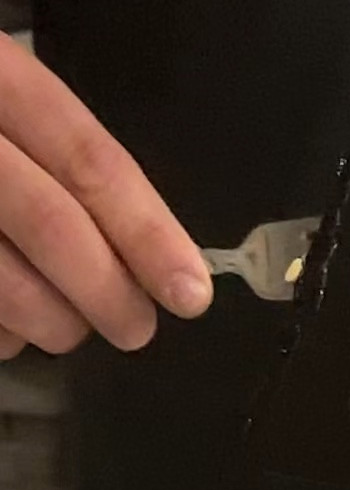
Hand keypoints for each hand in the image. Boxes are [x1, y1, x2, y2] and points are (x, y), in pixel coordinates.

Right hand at [0, 44, 209, 356]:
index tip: (190, 290)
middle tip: (137, 330)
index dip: (145, 230)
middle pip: (50, 224)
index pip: (85, 157)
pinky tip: (6, 322)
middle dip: (108, 294)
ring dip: (53, 323)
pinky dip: (0, 333)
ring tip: (64, 326)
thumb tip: (150, 256)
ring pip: (5, 285)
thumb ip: (56, 161)